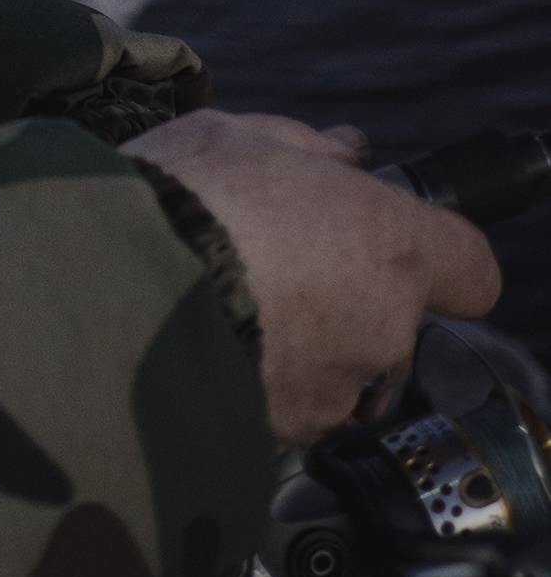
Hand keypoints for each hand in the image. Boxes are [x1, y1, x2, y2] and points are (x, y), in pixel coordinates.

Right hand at [131, 108, 502, 450]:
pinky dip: (253, 386)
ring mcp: (334, 394)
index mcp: (389, 246)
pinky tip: (200, 349)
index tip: (390, 247)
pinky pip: (282, 409)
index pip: (472, 269)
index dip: (435, 258)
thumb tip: (344, 153)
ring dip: (299, 351)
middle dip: (344, 302)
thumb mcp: (235, 136)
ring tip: (221, 314)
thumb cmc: (179, 199)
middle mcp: (381, 331)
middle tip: (268, 269)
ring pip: (338, 374)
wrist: (105, 289)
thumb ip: (305, 148)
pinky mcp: (281, 440)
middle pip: (392, 325)